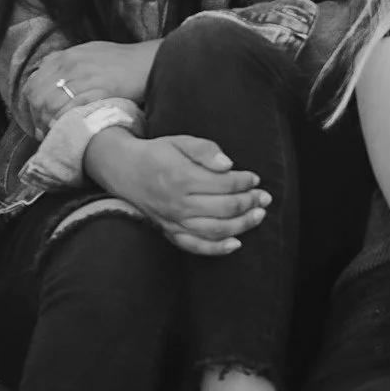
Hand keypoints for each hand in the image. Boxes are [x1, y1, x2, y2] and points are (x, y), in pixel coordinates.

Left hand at [28, 40, 159, 124]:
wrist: (148, 62)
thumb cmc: (122, 60)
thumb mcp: (89, 53)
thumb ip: (67, 64)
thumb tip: (48, 79)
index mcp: (65, 56)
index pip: (33, 83)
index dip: (29, 105)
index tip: (35, 118)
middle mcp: (70, 65)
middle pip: (37, 96)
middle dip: (35, 118)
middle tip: (42, 131)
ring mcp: (83, 78)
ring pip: (50, 105)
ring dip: (47, 124)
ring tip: (53, 134)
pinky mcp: (97, 91)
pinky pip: (70, 111)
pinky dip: (63, 123)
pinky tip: (67, 130)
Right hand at [83, 130, 269, 257]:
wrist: (125, 170)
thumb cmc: (158, 154)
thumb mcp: (181, 141)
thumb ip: (206, 150)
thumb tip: (229, 165)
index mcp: (182, 177)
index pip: (224, 184)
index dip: (245, 182)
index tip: (255, 178)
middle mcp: (178, 203)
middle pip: (224, 208)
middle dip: (249, 203)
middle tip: (264, 198)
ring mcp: (173, 220)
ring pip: (214, 230)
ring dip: (241, 225)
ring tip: (258, 216)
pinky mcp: (169, 231)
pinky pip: (194, 246)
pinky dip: (216, 249)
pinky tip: (236, 244)